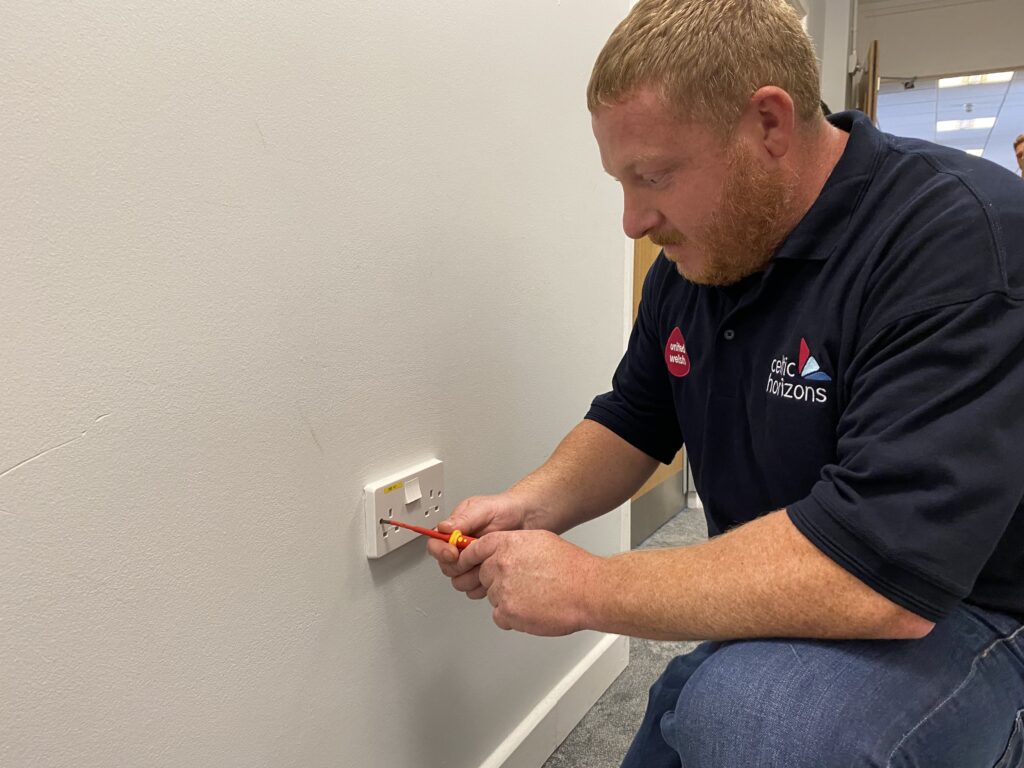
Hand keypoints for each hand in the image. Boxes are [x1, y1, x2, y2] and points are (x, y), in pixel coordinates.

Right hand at [427, 493, 529, 596]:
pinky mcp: (484, 575)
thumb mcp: (484, 509)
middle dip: (460, 565)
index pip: (435, 545)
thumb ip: (463, 519)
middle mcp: (460, 548)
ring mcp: (472, 563)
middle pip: (446, 567)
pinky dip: (484, 585)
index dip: (441, 552)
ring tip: (488, 562)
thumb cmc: (506, 509)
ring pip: (459, 581)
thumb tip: (443, 528)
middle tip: (475, 557)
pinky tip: (494, 572)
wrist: (528, 519)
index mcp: (454, 530)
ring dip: (472, 576)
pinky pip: (475, 589)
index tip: (453, 553)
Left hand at [454, 530, 602, 635]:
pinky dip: (513, 617)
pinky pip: (500, 616)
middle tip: (523, 583)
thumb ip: (514, 545)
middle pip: (483, 576)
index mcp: (506, 544)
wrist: (587, 590)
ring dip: (509, 600)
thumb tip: (502, 551)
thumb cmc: (570, 567)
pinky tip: (532, 609)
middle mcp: (500, 565)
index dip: (470, 559)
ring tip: (534, 596)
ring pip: (494, 597)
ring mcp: (502, 589)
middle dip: (498, 581)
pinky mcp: (507, 612)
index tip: (465, 563)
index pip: (474, 550)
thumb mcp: (539, 541)